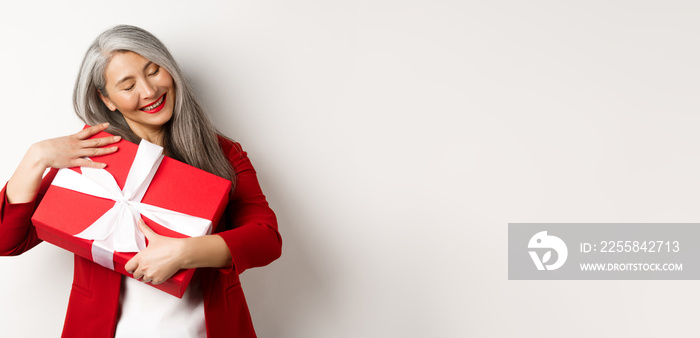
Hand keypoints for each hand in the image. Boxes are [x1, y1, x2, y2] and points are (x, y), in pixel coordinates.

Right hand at [6, 123, 120, 203]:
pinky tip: (104, 165)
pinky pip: (87, 163)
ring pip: (94, 151)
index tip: (107, 124)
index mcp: (73, 138)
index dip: (99, 127)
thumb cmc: (48, 147)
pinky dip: (96, 164)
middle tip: (119, 138)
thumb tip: (77, 141)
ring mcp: (76, 153)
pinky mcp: (73, 161)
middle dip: (109, 139)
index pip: (89, 131)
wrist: (40, 153)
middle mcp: (77, 144)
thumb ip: (70, 141)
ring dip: (106, 150)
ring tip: (116, 148)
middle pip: (96, 141)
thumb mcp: (61, 141)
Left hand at [125, 219, 185, 284]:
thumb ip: (144, 229)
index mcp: (140, 257)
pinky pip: (152, 282)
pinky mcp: (158, 279)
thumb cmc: (169, 245)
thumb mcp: (154, 237)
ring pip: (144, 280)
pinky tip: (159, 272)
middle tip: (146, 267)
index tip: (135, 266)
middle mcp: (144, 267)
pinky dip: (155, 279)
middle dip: (139, 272)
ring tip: (153, 269)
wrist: (181, 253)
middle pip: (135, 275)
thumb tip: (139, 221)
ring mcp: (151, 274)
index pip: (128, 267)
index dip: (131, 267)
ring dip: (147, 276)